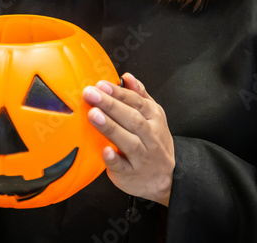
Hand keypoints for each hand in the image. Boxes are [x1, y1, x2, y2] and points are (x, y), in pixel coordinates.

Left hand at [83, 72, 173, 205]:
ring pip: (128, 142)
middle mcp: (150, 137)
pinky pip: (122, 167)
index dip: (119, 93)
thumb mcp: (154, 117)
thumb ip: (140, 96)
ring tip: (93, 115)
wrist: (165, 180)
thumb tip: (127, 77)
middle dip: (111, 105)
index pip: (137, 102)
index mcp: (154, 119)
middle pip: (132, 119)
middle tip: (91, 94)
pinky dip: (114, 159)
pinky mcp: (130, 174)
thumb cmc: (154, 143)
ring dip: (110, 127)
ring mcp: (141, 157)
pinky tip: (104, 150)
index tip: (101, 84)